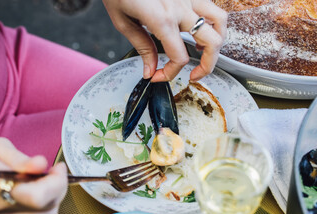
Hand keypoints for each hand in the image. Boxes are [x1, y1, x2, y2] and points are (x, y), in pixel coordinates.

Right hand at [0, 138, 66, 213]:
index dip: (56, 182)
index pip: (36, 196)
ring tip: (46, 183)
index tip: (58, 168)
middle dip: (59, 188)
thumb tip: (42, 165)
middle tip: (55, 173)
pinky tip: (36, 195)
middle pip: (44, 208)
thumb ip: (21, 158)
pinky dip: (42, 210)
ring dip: (53, 199)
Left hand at [103, 0, 226, 81]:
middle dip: (207, 66)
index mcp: (162, 19)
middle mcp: (181, 8)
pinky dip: (212, 22)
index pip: (179, 58)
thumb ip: (142, 47)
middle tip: (195, 75)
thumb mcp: (123, 22)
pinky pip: (211, 7)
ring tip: (203, 51)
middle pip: (212, 43)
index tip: (159, 76)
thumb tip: (150, 70)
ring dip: (217, 41)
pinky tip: (199, 28)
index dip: (170, 74)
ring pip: (220, 21)